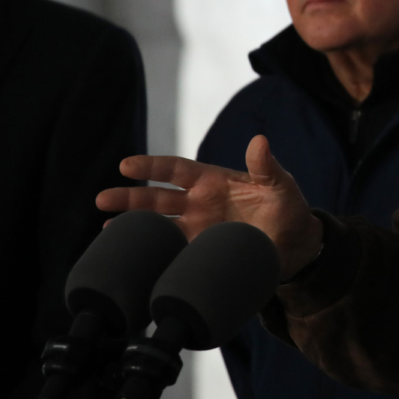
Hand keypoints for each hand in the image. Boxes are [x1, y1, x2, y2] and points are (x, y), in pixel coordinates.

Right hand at [96, 135, 324, 279]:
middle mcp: (199, 203)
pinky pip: (172, 252)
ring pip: (159, 225)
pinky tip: (133, 259)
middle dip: (130, 197)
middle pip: (157, 197)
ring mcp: (198, 229)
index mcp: (213, 180)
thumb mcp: (280, 185)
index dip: (152, 166)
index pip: (176, 169)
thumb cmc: (288, 208)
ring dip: (134, 227)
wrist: (296, 245)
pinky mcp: (201, 253)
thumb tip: (259, 140)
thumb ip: (266, 166)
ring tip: (107, 231)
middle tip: (102, 199)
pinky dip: (153, 255)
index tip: (126, 165)